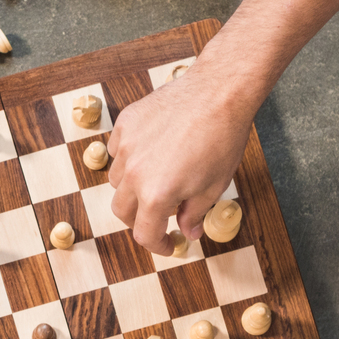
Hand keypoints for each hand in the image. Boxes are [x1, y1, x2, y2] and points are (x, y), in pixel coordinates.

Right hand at [107, 62, 253, 253]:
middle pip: (122, 210)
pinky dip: (128, 159)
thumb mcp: (213, 186)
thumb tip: (187, 231)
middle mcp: (134, 173)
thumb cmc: (221, 139)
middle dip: (140, 219)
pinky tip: (150, 154)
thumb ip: (194, 214)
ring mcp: (126, 146)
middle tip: (159, 217)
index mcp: (156, 194)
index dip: (157, 245)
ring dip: (132, 188)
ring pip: (116, 180)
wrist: (218, 93)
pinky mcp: (125, 124)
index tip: (166, 244)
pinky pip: (117, 150)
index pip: (144, 234)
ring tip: (156, 181)